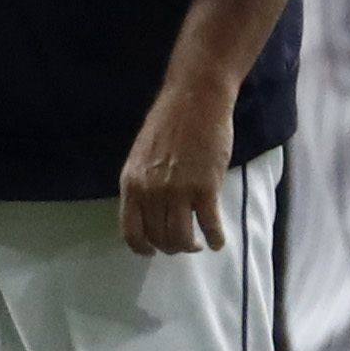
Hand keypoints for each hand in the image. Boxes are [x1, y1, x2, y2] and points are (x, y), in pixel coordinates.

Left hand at [116, 81, 234, 255]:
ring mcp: (179, 191)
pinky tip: (218, 241)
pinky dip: (215, 239)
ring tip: (198, 244)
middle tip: (182, 244)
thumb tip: (148, 212)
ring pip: (182, 237)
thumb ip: (142, 183)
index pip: (131, 231)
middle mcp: (152, 192)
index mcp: (132, 183)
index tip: (152, 251)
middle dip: (171, 247)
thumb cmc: (168, 122)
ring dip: (190, 246)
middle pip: (159, 237)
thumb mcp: (141, 155)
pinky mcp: (206, 188)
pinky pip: (210, 225)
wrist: (195, 99)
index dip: (142, 248)